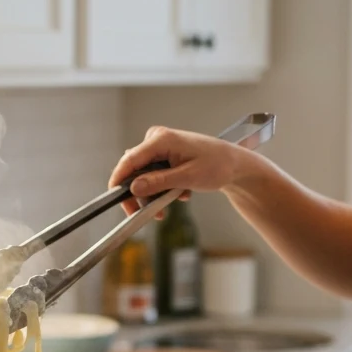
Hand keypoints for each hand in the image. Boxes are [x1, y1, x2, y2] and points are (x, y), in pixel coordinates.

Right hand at [108, 125, 247, 215]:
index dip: (119, 181)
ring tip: (173, 200)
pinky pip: (152, 174)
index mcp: (161, 139)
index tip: (115, 199)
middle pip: (133, 170)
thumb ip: (159, 182)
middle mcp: (157, 139)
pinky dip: (162, 188)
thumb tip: (134, 188)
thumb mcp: (188, 177)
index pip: (129, 160)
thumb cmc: (218, 165)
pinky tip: (179, 192)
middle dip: (142, 193)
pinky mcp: (164, 154)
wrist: (235, 165)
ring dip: (155, 192)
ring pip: (143, 175)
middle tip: (152, 212)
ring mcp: (160, 146)